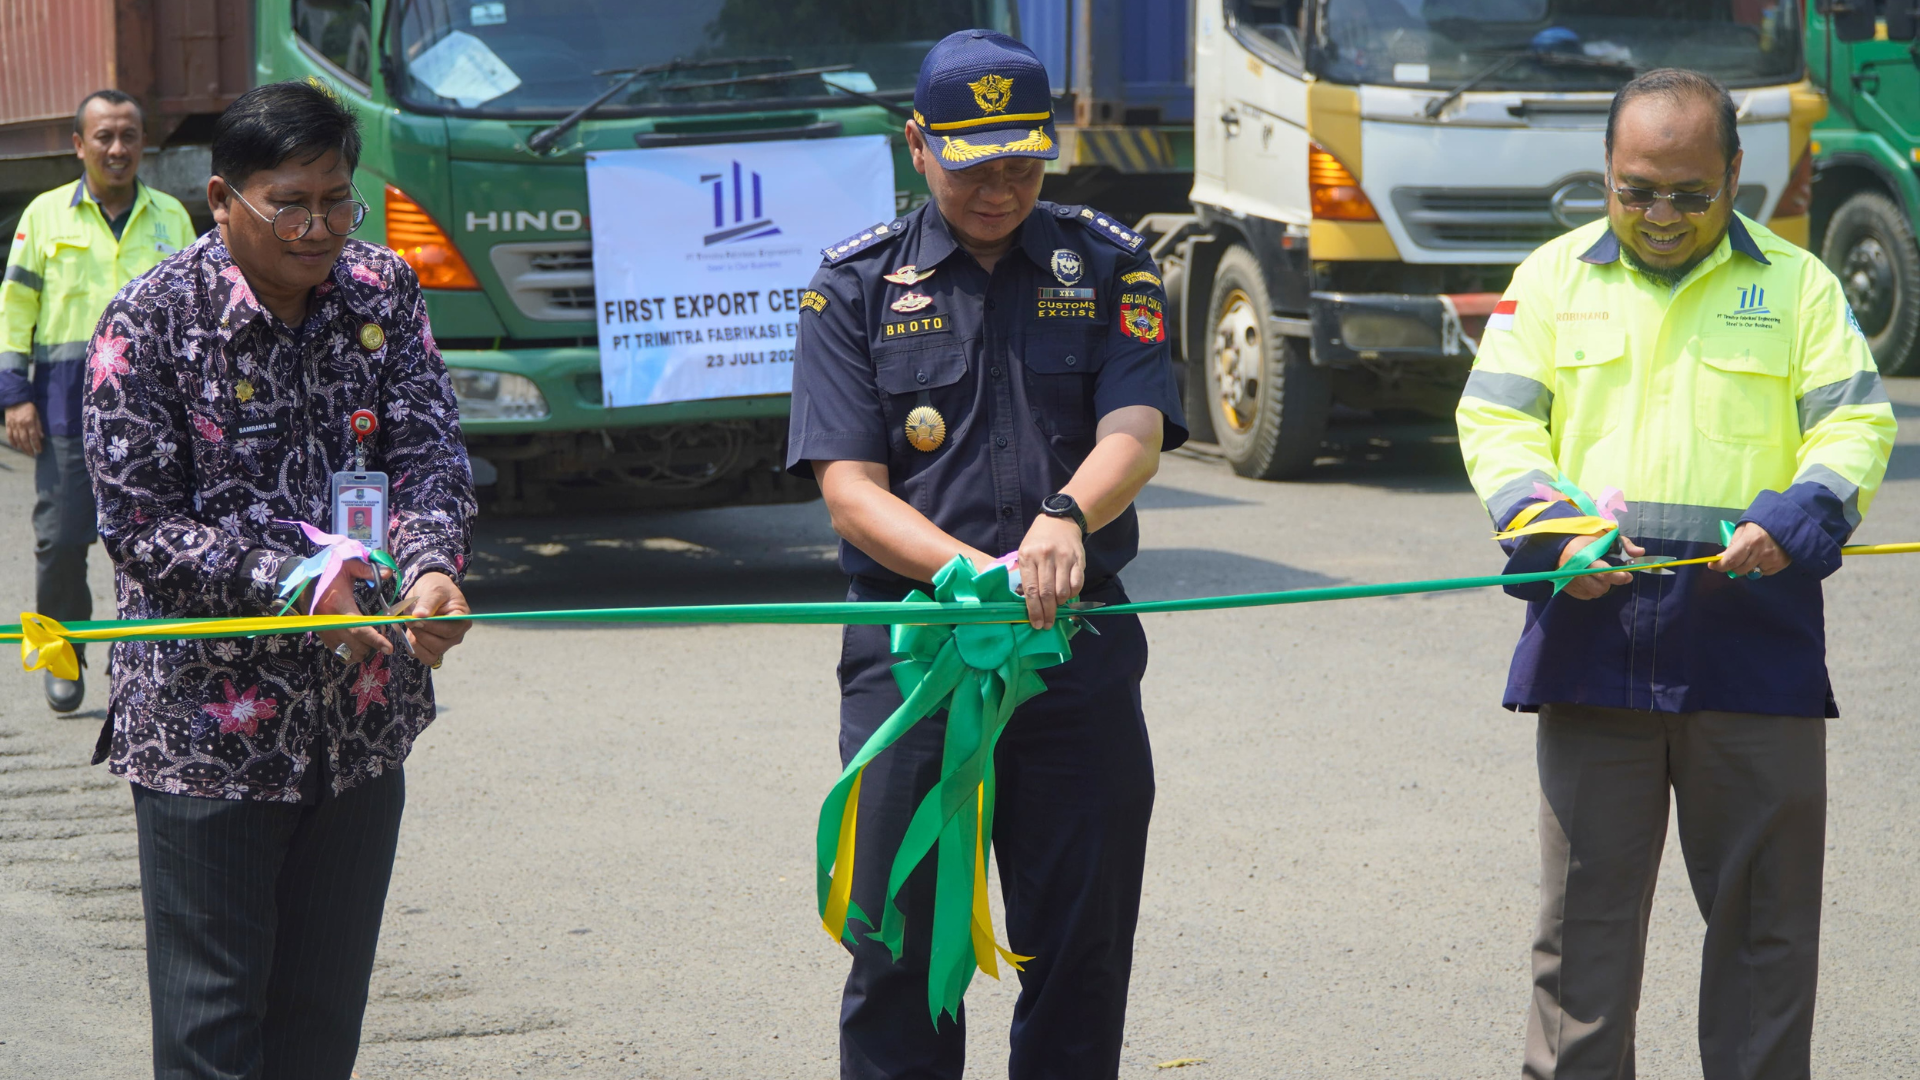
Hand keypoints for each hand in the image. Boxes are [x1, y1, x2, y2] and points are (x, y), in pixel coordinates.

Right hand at [5, 402, 42, 455]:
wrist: (15, 399)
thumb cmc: (28, 406)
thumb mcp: (37, 414)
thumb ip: (39, 425)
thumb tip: (41, 437)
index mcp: (29, 422)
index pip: (34, 437)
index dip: (37, 445)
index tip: (39, 451)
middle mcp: (21, 425)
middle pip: (25, 440)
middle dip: (29, 449)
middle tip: (32, 455)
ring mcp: (13, 425)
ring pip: (17, 439)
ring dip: (22, 447)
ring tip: (26, 452)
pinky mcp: (8, 424)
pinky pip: (9, 435)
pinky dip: (12, 442)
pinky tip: (16, 447)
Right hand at [313, 560, 392, 663]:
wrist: (304, 583)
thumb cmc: (328, 574)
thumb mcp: (347, 566)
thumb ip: (366, 570)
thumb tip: (388, 573)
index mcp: (338, 606)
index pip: (360, 629)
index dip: (376, 640)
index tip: (389, 648)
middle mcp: (331, 623)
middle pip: (356, 646)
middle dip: (373, 647)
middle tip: (384, 639)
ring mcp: (326, 632)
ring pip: (349, 654)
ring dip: (364, 651)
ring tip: (371, 641)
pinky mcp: (323, 637)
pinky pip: (339, 654)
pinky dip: (352, 654)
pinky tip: (359, 645)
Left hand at [396, 571, 470, 667]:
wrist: (429, 592)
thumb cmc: (436, 587)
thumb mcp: (434, 589)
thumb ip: (428, 602)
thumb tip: (420, 615)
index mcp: (462, 619)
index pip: (448, 631)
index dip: (430, 626)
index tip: (415, 617)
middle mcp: (457, 634)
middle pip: (439, 645)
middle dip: (420, 633)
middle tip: (409, 619)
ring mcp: (446, 643)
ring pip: (431, 653)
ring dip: (416, 641)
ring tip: (411, 625)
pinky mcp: (434, 648)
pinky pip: (425, 657)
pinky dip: (414, 648)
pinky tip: (412, 634)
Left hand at [1016, 515, 1084, 629]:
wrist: (1059, 521)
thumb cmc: (1038, 541)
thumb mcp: (1025, 553)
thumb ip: (1027, 576)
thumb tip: (1030, 604)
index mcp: (1028, 556)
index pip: (1031, 590)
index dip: (1034, 610)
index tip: (1036, 623)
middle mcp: (1045, 557)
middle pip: (1046, 593)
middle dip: (1047, 613)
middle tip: (1047, 624)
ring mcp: (1063, 557)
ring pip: (1062, 591)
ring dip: (1060, 604)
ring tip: (1056, 606)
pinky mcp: (1078, 559)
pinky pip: (1077, 583)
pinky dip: (1072, 594)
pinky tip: (1067, 595)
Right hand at [1559, 533, 1644, 600]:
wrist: (1557, 548)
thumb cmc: (1583, 541)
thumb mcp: (1603, 537)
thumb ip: (1623, 544)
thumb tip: (1641, 552)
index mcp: (1584, 557)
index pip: (1604, 573)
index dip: (1619, 576)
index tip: (1628, 575)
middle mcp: (1576, 572)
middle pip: (1600, 587)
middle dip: (1611, 582)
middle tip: (1612, 574)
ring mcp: (1571, 582)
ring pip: (1595, 593)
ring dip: (1603, 587)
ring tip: (1601, 577)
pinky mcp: (1568, 588)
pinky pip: (1587, 596)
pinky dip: (1593, 591)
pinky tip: (1592, 581)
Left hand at [1709, 522, 1790, 577]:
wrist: (1788, 522)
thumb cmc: (1762, 523)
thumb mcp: (1744, 528)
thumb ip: (1733, 543)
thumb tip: (1722, 558)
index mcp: (1750, 540)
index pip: (1731, 560)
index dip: (1719, 565)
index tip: (1712, 565)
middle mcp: (1761, 552)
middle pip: (1739, 570)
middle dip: (1732, 566)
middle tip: (1733, 559)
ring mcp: (1772, 560)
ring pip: (1750, 572)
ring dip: (1746, 567)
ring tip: (1751, 554)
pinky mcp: (1780, 564)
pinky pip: (1763, 572)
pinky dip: (1759, 567)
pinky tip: (1763, 556)